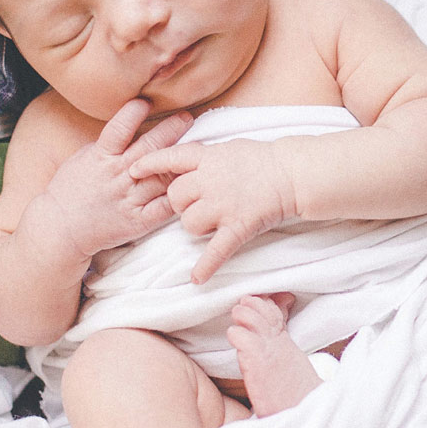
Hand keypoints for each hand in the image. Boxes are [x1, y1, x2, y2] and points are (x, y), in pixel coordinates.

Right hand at [29, 99, 191, 264]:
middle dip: (170, 131)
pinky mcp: (138, 220)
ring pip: (161, 176)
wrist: (61, 228)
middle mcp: (117, 176)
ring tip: (198, 148)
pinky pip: (164, 207)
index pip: (118, 129)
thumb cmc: (71, 190)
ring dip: (180, 161)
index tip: (146, 101)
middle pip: (148, 149)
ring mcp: (129, 199)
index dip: (132, 114)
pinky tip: (190, 184)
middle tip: (187, 118)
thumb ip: (108, 144)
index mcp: (101, 157)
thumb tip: (130, 124)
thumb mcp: (83, 158)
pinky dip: (178, 195)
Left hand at [127, 138, 299, 283]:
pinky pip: (216, 251)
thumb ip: (206, 157)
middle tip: (196, 204)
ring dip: (196, 227)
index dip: (149, 164)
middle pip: (174, 197)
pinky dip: (206, 267)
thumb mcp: (229, 148)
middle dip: (180, 204)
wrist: (293, 173)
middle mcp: (210, 181)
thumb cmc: (264, 158)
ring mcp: (223, 205)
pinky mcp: (238, 226)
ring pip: (189, 224)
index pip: (170, 158)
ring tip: (212, 223)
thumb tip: (189, 162)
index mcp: (207, 158)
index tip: (133, 170)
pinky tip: (197, 279)